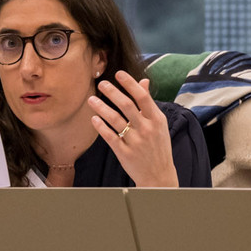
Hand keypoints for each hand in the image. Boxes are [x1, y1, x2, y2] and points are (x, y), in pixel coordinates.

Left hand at [88, 72, 178, 187]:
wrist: (159, 176)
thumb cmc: (158, 146)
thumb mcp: (159, 124)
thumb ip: (148, 104)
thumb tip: (144, 81)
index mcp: (157, 120)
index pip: (143, 97)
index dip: (130, 84)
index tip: (118, 74)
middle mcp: (147, 129)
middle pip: (127, 106)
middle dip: (113, 93)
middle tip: (101, 84)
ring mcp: (136, 141)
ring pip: (115, 120)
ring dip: (102, 108)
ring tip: (91, 100)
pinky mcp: (124, 153)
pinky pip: (110, 136)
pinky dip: (101, 126)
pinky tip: (93, 118)